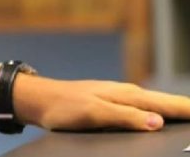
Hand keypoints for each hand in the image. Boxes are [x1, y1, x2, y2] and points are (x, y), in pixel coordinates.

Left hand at [14, 74, 189, 130]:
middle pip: (166, 103)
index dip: (188, 110)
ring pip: (156, 104)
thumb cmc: (64, 107)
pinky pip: (144, 109)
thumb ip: (125, 117)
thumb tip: (158, 122)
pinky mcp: (113, 105)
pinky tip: (162, 119)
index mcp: (127, 95)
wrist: (40, 100)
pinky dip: (159, 113)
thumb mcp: (94, 114)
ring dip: (176, 111)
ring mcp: (120, 98)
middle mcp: (127, 94)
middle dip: (186, 109)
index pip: (167, 104)